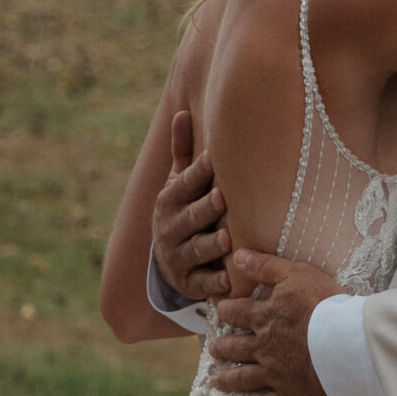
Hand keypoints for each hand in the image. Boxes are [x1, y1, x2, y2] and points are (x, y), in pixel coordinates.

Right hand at [152, 111, 231, 303]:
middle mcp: (170, 228)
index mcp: (170, 200)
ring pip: (196, 250)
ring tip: (227, 239)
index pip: (185, 184)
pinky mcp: (188, 282)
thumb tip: (181, 112)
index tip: (216, 157)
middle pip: (190, 217)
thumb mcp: (179, 183)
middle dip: (205, 208)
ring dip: (211, 245)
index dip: (199, 172)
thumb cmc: (184, 209)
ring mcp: (177, 257)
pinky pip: (201, 283)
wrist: (168, 260)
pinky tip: (228, 281)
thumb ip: (182, 151)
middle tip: (223, 198)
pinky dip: (214, 283)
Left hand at [212, 253, 342, 395]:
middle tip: (214, 349)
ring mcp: (274, 373)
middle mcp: (263, 347)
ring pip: (243, 377)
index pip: (237, 312)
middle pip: (235, 347)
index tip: (220, 311)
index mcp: (264, 317)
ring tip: (216, 381)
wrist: (345, 344)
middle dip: (222, 348)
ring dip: (227, 379)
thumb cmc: (325, 305)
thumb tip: (237, 256)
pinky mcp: (289, 395)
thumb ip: (265, 266)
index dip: (227, 310)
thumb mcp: (296, 274)